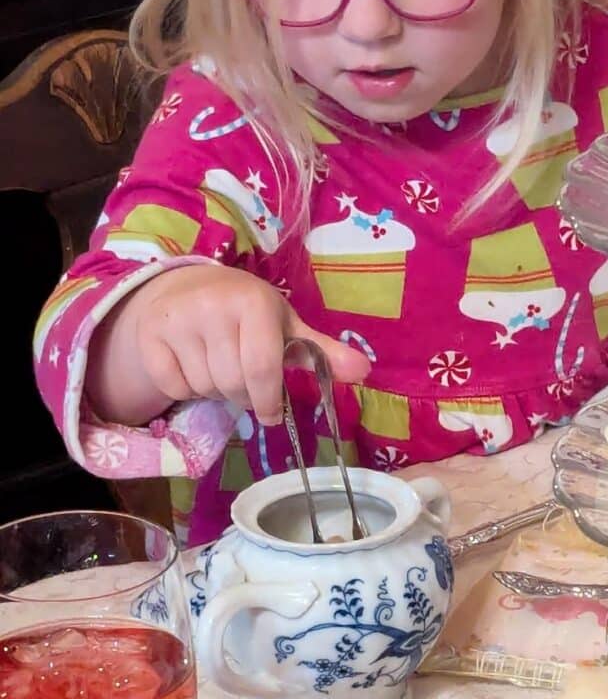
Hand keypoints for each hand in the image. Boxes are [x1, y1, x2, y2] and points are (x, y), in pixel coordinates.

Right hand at [87, 265, 371, 425]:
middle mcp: (212, 306)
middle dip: (244, 395)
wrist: (187, 286)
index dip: (270, 400)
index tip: (273, 412)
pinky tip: (193, 365)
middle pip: (232, 384)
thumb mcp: (287, 325)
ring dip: (216, 391)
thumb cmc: (247, 310)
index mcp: (253, 303)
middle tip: (245, 382)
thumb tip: (365, 372)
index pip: (263, 369)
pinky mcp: (149, 336)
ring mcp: (177, 320)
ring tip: (220, 366)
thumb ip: (322, 351)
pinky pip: (172, 387)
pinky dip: (186, 388)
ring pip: (203, 387)